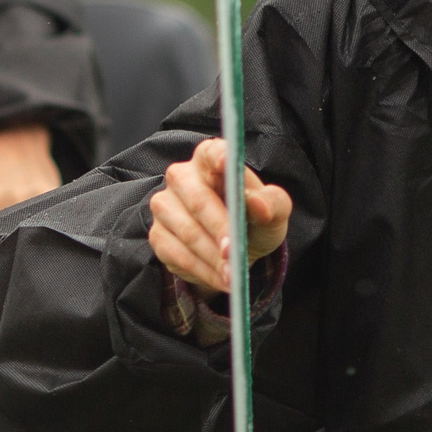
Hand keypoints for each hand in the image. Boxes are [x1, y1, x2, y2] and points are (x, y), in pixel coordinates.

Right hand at [148, 137, 291, 295]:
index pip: (212, 152)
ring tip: (234, 276)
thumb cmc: (253, 220)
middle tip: (233, 253)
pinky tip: (220, 279)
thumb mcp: (273, 211)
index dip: (218, 157)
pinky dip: (202, 271)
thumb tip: (258, 204)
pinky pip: (177, 255)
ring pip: (187, 232)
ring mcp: (165, 205)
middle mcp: (182, 176)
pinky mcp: (158, 235)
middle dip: (219, 229)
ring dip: (212, 258)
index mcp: (211, 159)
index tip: (225, 163)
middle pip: (198, 200)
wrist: (235, 252)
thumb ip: (271, 204)